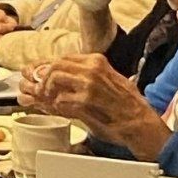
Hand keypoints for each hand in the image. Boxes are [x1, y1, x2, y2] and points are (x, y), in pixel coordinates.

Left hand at [24, 51, 166, 157]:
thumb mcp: (108, 80)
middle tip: (38, 88)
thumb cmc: (126, 104)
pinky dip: (56, 105)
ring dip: (47, 90)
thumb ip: (85, 76)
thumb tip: (63, 77)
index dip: (48, 67)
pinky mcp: (86, 100)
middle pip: (56, 65)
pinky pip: (61, 99)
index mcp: (97, 61)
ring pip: (55, 78)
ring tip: (46, 99)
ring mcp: (89, 83)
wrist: (138, 120)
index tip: (41, 75)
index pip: (64, 57)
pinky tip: (59, 109)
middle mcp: (92, 68)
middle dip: (43, 77)